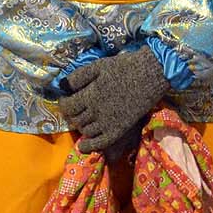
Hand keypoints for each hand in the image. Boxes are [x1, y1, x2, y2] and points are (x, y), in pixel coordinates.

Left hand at [55, 46, 170, 155]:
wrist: (151, 74)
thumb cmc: (124, 67)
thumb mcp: (98, 66)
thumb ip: (77, 77)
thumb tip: (61, 86)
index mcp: (90, 95)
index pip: (67, 107)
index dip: (63, 103)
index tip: (66, 99)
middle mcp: (97, 112)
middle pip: (75, 120)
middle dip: (72, 114)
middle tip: (75, 108)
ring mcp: (108, 122)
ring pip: (85, 131)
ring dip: (81, 126)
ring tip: (84, 118)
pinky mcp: (119, 129)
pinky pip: (100, 143)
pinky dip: (89, 146)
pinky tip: (84, 145)